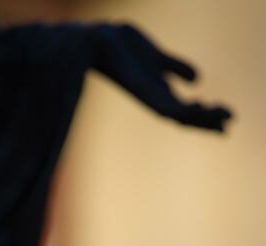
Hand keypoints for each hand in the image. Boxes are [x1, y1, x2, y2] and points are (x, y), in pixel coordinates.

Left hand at [91, 24, 231, 130]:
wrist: (98, 41)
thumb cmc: (123, 47)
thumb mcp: (157, 57)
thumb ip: (175, 67)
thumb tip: (198, 80)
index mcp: (159, 92)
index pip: (187, 111)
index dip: (206, 117)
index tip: (227, 121)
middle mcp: (154, 99)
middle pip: (186, 118)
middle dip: (208, 122)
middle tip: (229, 123)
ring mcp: (148, 97)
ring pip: (180, 116)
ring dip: (202, 118)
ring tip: (222, 118)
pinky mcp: (142, 92)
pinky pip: (166, 106)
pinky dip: (184, 110)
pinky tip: (199, 107)